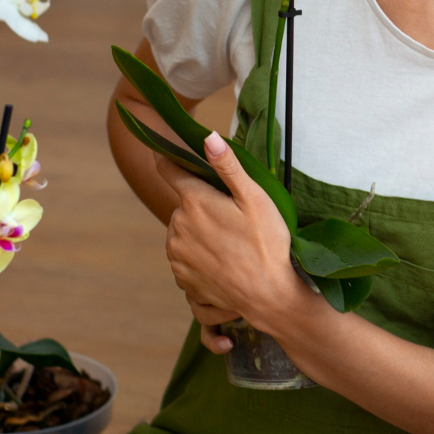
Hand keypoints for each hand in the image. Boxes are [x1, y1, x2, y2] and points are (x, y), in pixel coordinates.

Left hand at [155, 132, 302, 353]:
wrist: (268, 296)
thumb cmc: (267, 244)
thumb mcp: (255, 199)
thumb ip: (228, 166)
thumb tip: (207, 136)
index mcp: (193, 202)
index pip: (169, 170)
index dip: (169, 157)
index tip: (165, 149)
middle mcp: (177, 227)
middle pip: (184, 205)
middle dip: (201, 206)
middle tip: (232, 217)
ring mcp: (177, 255)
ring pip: (183, 231)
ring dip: (199, 232)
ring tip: (231, 243)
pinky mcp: (181, 277)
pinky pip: (186, 256)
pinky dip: (199, 256)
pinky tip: (223, 262)